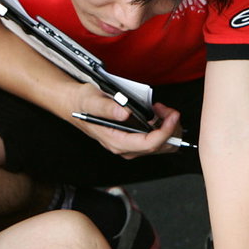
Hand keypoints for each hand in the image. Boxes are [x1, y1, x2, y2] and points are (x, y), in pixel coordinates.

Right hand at [68, 86, 183, 157]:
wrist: (76, 106)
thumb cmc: (83, 104)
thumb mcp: (92, 101)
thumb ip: (107, 108)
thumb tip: (124, 113)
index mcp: (116, 141)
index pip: (148, 144)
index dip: (165, 131)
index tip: (172, 116)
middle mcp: (125, 148)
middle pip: (160, 146)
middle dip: (169, 127)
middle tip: (166, 109)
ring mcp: (131, 145)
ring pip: (161, 145)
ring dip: (168, 127)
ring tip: (160, 109)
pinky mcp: (134, 140)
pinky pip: (157, 140)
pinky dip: (162, 126)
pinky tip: (156, 114)